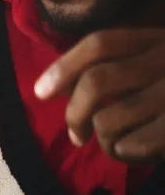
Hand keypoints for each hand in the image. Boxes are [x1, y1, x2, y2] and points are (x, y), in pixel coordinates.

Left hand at [34, 27, 164, 162]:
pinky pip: (131, 145)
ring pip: (109, 119)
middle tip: (74, 134)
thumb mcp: (163, 62)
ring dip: (101, 138)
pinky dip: (123, 153)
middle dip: (74, 112)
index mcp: (162, 41)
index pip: (101, 43)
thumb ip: (129, 65)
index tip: (40, 92)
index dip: (63, 67)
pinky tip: (135, 153)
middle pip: (97, 82)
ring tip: (113, 144)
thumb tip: (62, 89)